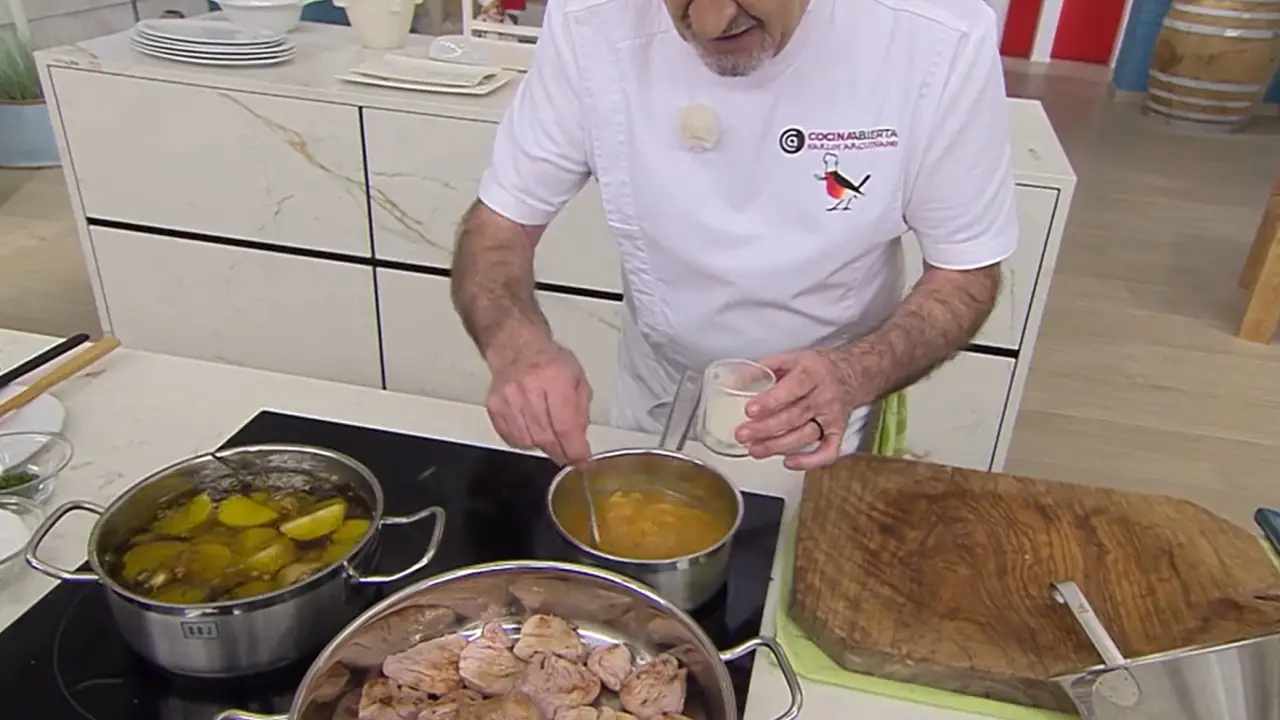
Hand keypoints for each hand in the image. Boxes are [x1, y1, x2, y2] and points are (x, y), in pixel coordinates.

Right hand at [485, 340, 592, 465]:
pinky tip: (532, 431)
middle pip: (545, 436)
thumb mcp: (577, 378)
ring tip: (549, 436)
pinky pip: (510, 437)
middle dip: (560, 452)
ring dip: (542, 445)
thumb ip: (581, 409)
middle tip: (568, 457)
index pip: (565, 424)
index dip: (574, 449)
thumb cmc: (551, 362)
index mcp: (555, 378)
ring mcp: (508, 398)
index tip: (582, 461)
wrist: (516, 346)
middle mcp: (529, 388)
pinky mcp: (493, 406)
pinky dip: (524, 441)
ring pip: (528, 440)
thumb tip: (579, 440)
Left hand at [735, 349, 854, 469]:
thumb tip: (734, 381)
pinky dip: (810, 461)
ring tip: (754, 450)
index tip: (749, 410)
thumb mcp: (791, 358)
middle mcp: (825, 395)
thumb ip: (764, 368)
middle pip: (795, 416)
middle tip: (742, 435)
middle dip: (766, 428)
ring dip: (778, 446)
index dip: (771, 401)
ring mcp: (833, 416)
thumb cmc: (816, 368)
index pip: (793, 388)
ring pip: (805, 435)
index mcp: (813, 372)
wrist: (852, 373)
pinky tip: (788, 462)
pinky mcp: (838, 432)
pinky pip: (828, 451)